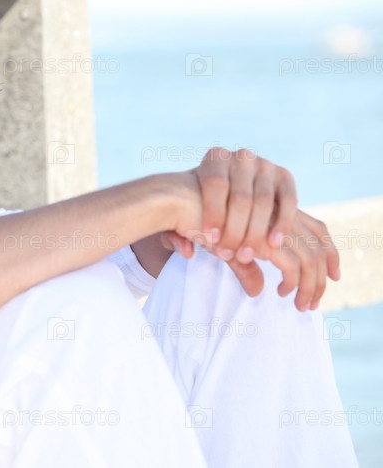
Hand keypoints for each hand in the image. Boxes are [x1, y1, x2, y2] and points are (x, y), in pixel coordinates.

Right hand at [163, 209, 339, 310]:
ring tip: (300, 305)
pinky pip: (290, 263)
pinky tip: (279, 292)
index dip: (330, 251)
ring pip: (308, 256)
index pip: (316, 227)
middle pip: (317, 243)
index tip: (333, 276)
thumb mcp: (225, 244)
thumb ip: (246, 262)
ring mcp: (272, 221)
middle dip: (321, 276)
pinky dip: (290, 281)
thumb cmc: (193, 216)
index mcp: (274, 204)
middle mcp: (279, 208)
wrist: (174, 202)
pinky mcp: (263, 235)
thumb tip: (258, 290)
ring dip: (308, 285)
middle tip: (314, 302)